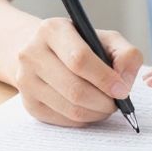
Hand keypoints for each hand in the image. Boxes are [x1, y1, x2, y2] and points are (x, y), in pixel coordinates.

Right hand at [14, 17, 143, 126]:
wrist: (41, 53)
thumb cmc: (79, 45)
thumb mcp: (104, 38)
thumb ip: (125, 54)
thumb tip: (124, 83)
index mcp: (52, 30)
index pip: (79, 59)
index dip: (105, 78)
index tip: (122, 90)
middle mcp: (32, 54)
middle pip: (75, 89)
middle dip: (103, 101)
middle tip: (117, 102)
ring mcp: (26, 81)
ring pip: (70, 109)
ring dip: (96, 113)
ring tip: (106, 105)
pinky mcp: (29, 104)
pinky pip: (64, 120)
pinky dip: (84, 119)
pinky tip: (90, 109)